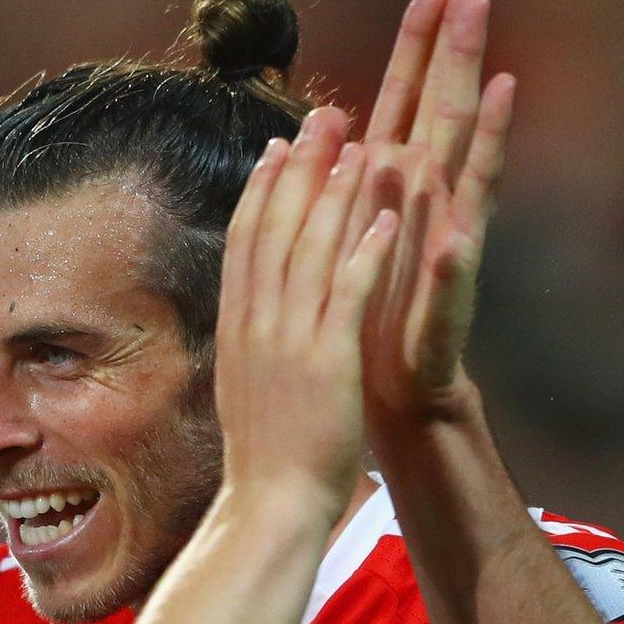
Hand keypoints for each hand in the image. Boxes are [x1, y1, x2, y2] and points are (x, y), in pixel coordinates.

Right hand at [215, 107, 399, 515]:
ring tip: (360, 145)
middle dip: (300, 170)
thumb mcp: (246, 387)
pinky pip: (346, 296)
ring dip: (335, 195)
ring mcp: (289, 341)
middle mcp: (257, 325)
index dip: (263, 191)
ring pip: (310, 251)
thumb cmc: (265, 457)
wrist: (270, 506)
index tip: (279, 148)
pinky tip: (385, 217)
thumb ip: (251, 343)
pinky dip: (364, 253)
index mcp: (238, 329)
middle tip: (322, 117)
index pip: (246, 244)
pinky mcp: (326, 361)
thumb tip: (250, 315)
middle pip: (276, 231)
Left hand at [350, 0, 515, 426]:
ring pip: (466, 183)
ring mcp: (445, 254)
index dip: (425, 44)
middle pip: (449, 116)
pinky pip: (450, 286)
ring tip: (501, 80)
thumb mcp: (348, 227)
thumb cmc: (369, 306)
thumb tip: (335, 120)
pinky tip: (457, 238)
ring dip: (484, 135)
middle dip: (463, 53)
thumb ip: (349, 177)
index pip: (413, 100)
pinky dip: (453, 262)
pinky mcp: (443, 314)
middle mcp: (429, 209)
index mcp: (399, 187)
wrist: (388, 390)